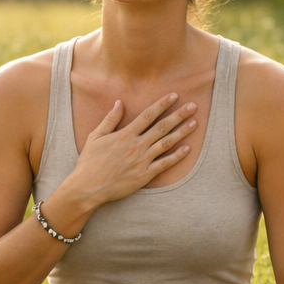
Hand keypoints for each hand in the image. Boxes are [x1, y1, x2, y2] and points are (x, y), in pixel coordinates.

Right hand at [63, 94, 197, 212]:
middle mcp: (136, 146)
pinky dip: (176, 157)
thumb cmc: (90, 162)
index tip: (174, 96)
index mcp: (125, 135)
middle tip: (192, 106)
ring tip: (195, 123)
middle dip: (178, 115)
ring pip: (166, 143)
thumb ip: (110, 119)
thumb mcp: (95, 137)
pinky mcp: (144, 175)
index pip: (148, 115)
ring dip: (182, 133)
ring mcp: (142, 161)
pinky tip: (187, 149)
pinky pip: (164, 164)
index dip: (162, 104)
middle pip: (162, 127)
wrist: (88, 187)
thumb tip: (119, 103)